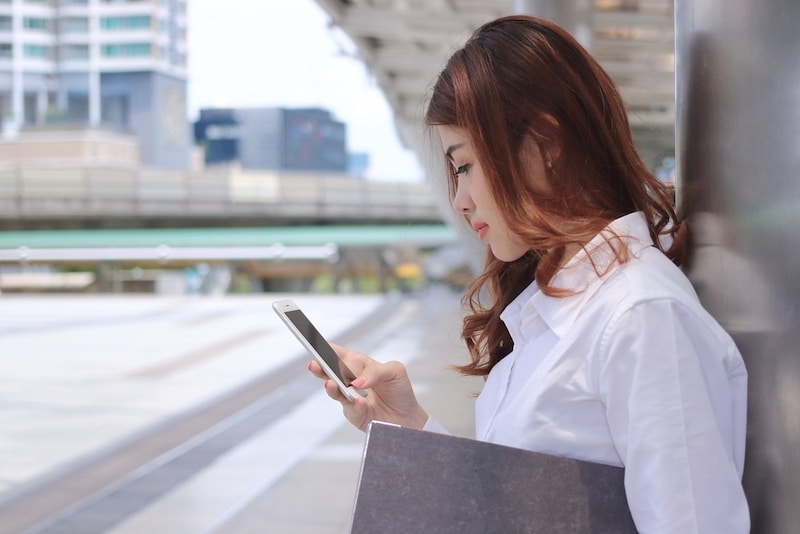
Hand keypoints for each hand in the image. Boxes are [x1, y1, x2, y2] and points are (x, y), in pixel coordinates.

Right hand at [307, 343, 428, 431]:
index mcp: (358, 364)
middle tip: (315, 364)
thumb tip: (358, 381)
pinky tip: (359, 401)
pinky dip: (356, 404)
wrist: (407, 416)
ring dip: (332, 387)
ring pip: (335, 391)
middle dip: (321, 367)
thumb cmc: (399, 389)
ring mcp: (350, 397)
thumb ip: (376, 371)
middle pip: (330, 372)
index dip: (327, 349)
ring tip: (330, 383)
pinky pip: (352, 408)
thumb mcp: (394, 371)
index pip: (339, 354)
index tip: (317, 345)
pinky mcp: (354, 414)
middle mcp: (350, 380)